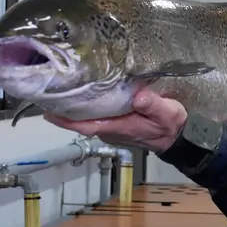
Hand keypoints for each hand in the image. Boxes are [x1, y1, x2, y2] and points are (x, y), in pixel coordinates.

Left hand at [43, 90, 187, 153]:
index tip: (48, 110)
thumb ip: (153, 105)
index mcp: (119, 127)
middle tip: (50, 90)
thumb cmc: (170, 125)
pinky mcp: (116, 125)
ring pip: (87, 119)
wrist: (177, 138)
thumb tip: (137, 95)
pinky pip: (95, 117)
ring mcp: (112, 129)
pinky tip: (84, 94)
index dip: (66, 120)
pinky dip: (86, 108)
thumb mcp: (168, 113)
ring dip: (74, 108)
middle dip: (65, 110)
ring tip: (63, 88)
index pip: (85, 125)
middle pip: (81, 121)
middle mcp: (110, 130)